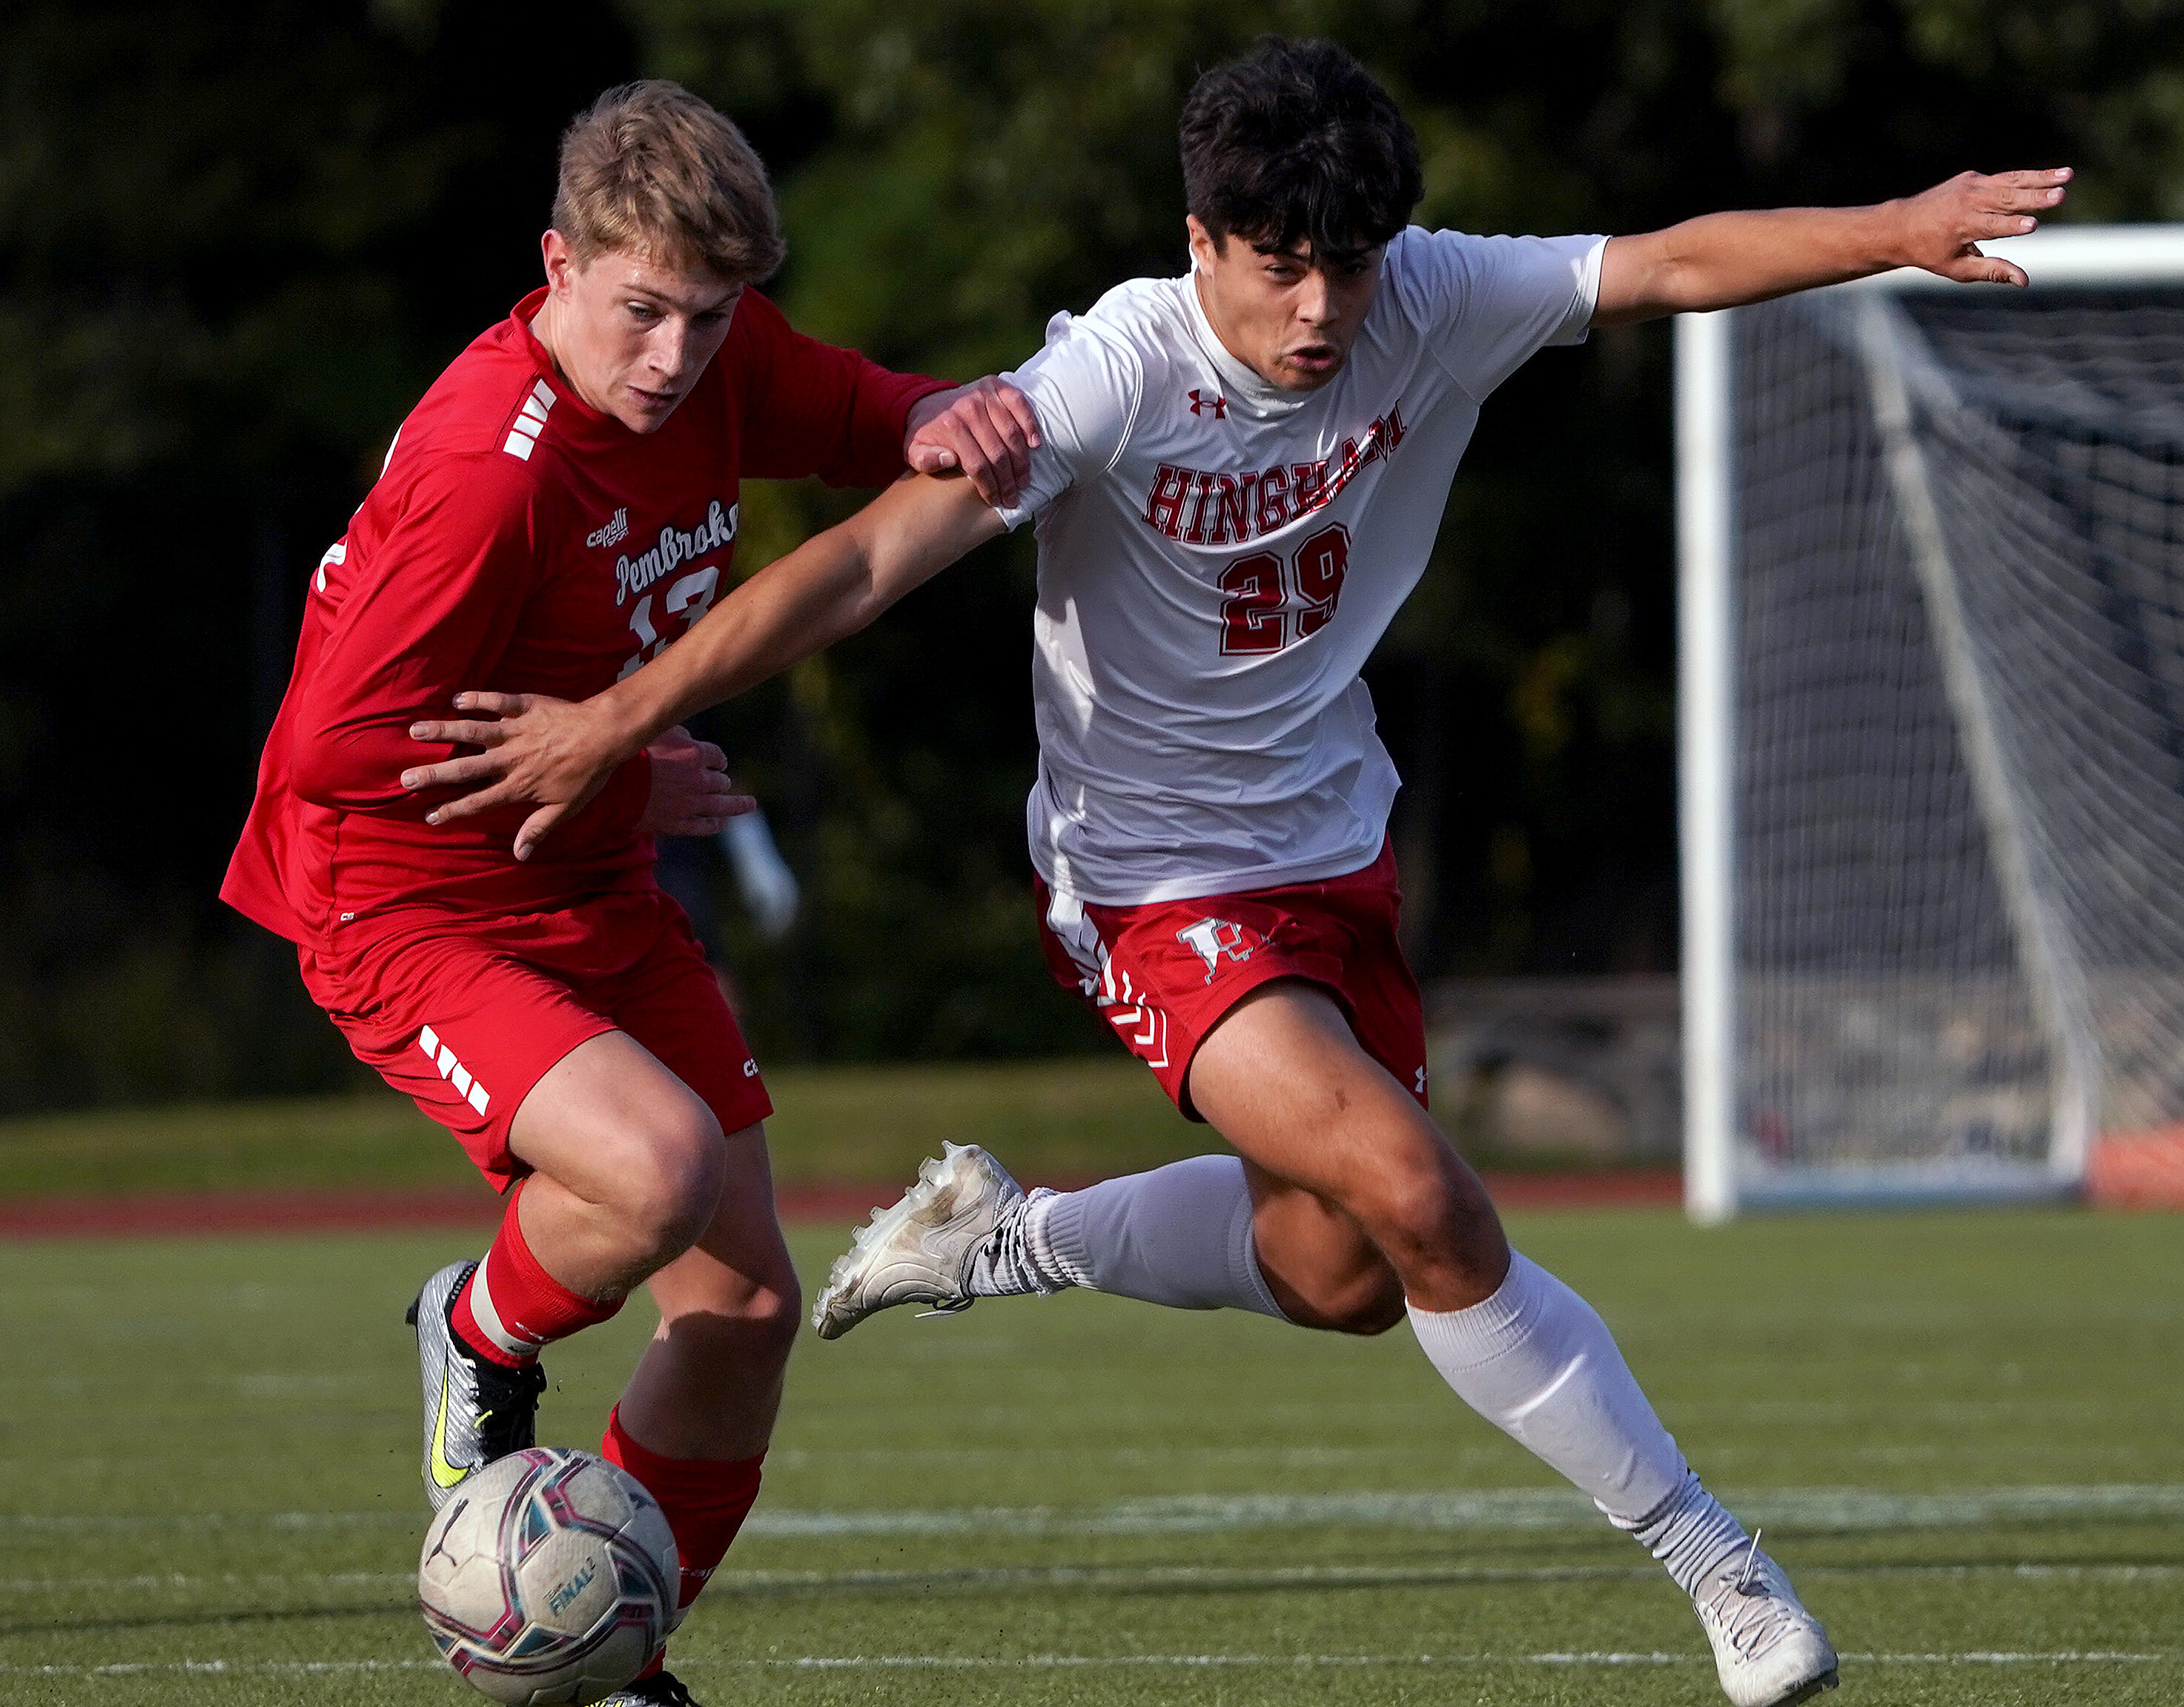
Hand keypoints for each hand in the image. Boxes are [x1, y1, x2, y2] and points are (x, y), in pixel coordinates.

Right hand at [403, 690, 642, 860]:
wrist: (606, 734)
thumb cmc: (588, 773)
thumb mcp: (566, 807)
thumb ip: (539, 829)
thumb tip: (520, 855)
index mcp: (519, 785)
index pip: (479, 801)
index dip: (453, 810)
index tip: (429, 816)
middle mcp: (511, 758)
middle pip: (466, 768)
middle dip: (433, 774)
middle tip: (405, 778)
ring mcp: (516, 731)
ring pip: (473, 731)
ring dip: (443, 731)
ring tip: (414, 731)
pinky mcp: (524, 706)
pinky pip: (496, 700)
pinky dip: (477, 698)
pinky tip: (456, 699)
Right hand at [637, 725, 756, 836]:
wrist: (614, 786)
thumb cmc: (632, 753)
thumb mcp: (658, 731)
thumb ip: (679, 734)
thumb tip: (690, 739)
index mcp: (696, 755)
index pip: (718, 757)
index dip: (717, 760)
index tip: (717, 762)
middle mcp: (700, 780)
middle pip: (721, 781)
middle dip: (720, 780)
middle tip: (719, 781)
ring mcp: (691, 805)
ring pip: (722, 806)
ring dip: (738, 804)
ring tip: (751, 804)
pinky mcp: (678, 824)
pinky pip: (704, 826)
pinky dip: (714, 825)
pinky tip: (721, 824)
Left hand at [905, 376, 1040, 507]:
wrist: (926, 402)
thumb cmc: (925, 434)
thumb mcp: (913, 451)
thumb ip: (925, 460)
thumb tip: (948, 459)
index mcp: (949, 426)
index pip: (977, 464)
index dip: (989, 487)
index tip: (995, 501)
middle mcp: (968, 407)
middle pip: (997, 452)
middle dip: (1007, 480)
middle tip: (1013, 497)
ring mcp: (984, 394)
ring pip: (1011, 433)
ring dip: (1021, 461)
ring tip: (1023, 481)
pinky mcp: (996, 385)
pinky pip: (1019, 403)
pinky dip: (1029, 423)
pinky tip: (1034, 444)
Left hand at [1894, 167, 2071, 284]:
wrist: (1900, 225)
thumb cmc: (1930, 253)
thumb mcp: (1957, 269)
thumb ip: (1991, 271)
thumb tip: (2024, 281)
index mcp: (1961, 227)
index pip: (1992, 226)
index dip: (2013, 226)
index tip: (2033, 224)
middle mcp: (1967, 202)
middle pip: (2007, 200)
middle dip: (2035, 198)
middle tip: (2061, 195)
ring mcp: (1970, 185)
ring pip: (2011, 182)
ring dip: (2041, 178)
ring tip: (2068, 175)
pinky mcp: (1972, 177)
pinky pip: (2004, 178)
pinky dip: (2026, 177)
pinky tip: (2050, 176)